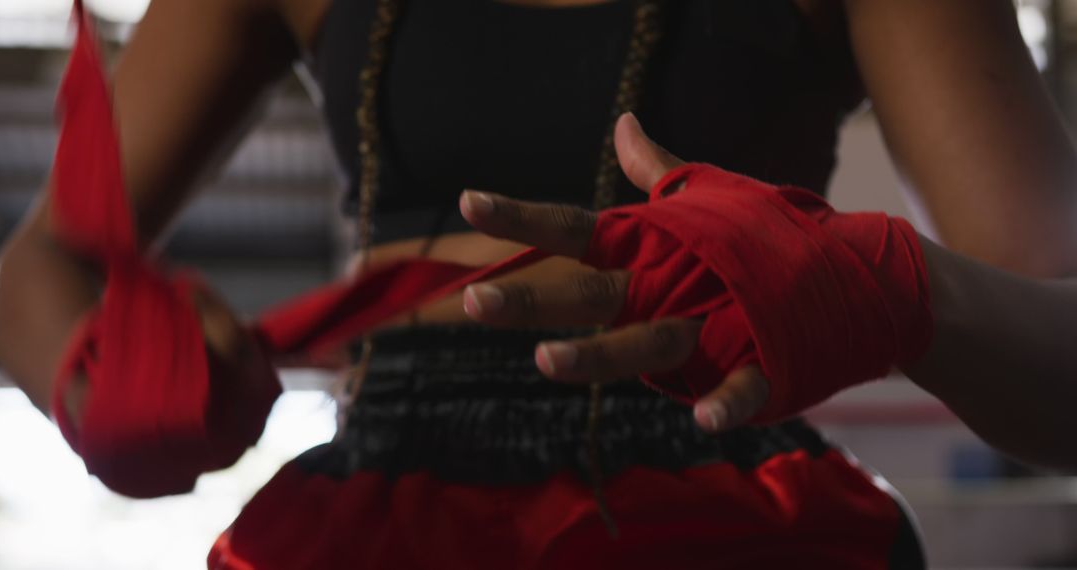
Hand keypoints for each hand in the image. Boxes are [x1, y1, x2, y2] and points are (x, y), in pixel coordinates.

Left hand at [459, 113, 769, 432]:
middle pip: (592, 292)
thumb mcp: (710, 199)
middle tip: (473, 302)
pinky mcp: (761, 358)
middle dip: (534, 298)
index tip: (468, 202)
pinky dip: (726, 401)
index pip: (577, 228)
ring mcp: (716, 323)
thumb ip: (656, 176)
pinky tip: (702, 420)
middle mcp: (672, 283)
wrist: (856, 272)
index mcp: (654, 247)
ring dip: (600, 354)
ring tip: (545, 362)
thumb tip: (623, 126)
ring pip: (648, 342)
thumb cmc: (769, 236)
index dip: (523, 217)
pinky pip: (740, 385)